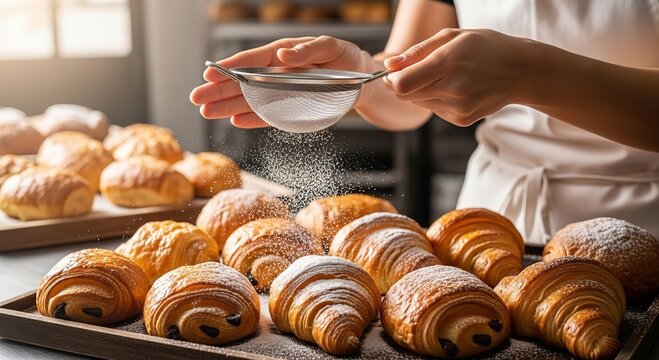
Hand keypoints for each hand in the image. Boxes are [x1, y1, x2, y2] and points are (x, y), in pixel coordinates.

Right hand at [190, 36, 372, 127]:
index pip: (253, 60)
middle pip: (244, 82)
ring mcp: (282, 90)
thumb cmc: (346, 59)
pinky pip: (268, 114)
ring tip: (206, 112)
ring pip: (250, 99)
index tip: (210, 72)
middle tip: (196, 98)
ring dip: (228, 106)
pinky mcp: (291, 107)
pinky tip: (235, 121)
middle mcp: (278, 72)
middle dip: (219, 90)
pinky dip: (253, 118)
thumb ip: (308, 51)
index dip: (231, 67)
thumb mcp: (332, 49)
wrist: (363, 81)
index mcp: (284, 53)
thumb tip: (283, 55)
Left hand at [382, 29, 537, 125]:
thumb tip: (389, 66)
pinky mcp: (461, 119)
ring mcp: (458, 107)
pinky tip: (454, 88)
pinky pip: (434, 110)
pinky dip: (436, 99)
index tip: (392, 72)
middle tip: (414, 70)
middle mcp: (454, 88)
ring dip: (420, 91)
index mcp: (450, 62)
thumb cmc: (485, 47)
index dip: (391, 79)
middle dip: (402, 84)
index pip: (403, 83)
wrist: (521, 71)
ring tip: (443, 75)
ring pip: (418, 103)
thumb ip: (417, 52)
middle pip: (406, 95)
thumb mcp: (452, 37)